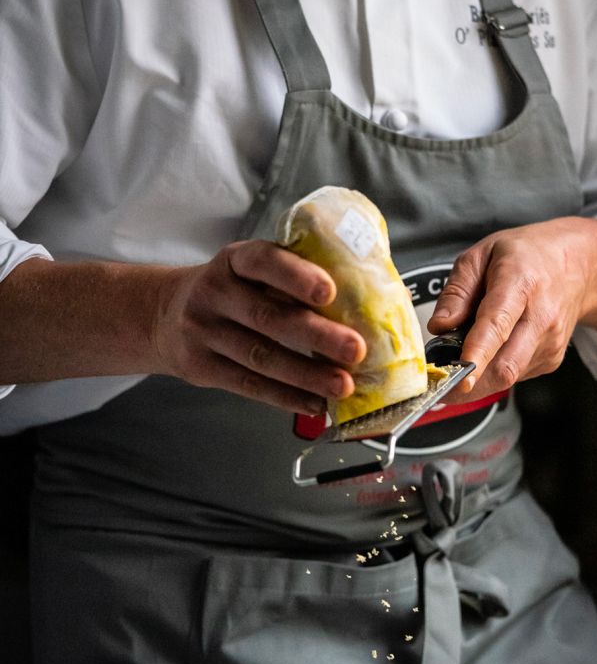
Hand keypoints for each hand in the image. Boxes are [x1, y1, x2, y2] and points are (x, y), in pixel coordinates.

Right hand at [152, 240, 365, 412]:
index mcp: (234, 260)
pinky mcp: (200, 366)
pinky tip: (314, 403)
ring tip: (343, 385)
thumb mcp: (249, 271)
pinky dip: (285, 397)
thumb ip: (291, 279)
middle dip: (317, 335)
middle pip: (268, 317)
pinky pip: (248, 384)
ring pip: (260, 357)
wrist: (164, 314)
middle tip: (356, 349)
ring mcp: (203, 331)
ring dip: (307, 374)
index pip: (264, 261)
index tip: (330, 291)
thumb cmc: (231, 290)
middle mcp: (214, 292)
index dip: (297, 276)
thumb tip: (365, 300)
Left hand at [426, 217, 596, 401]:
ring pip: (507, 377)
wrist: (575, 264)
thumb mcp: (480, 255)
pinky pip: (514, 375)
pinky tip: (494, 348)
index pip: (497, 325)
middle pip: (505, 365)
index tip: (459, 377)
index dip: (477, 355)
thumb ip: (456, 291)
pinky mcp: (552, 359)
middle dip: (468, 383)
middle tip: (439, 380)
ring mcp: (550, 342)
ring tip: (465, 353)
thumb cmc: (525, 256)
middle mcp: (541, 317)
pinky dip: (494, 370)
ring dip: (478, 377)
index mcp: (520, 283)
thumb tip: (439, 327)